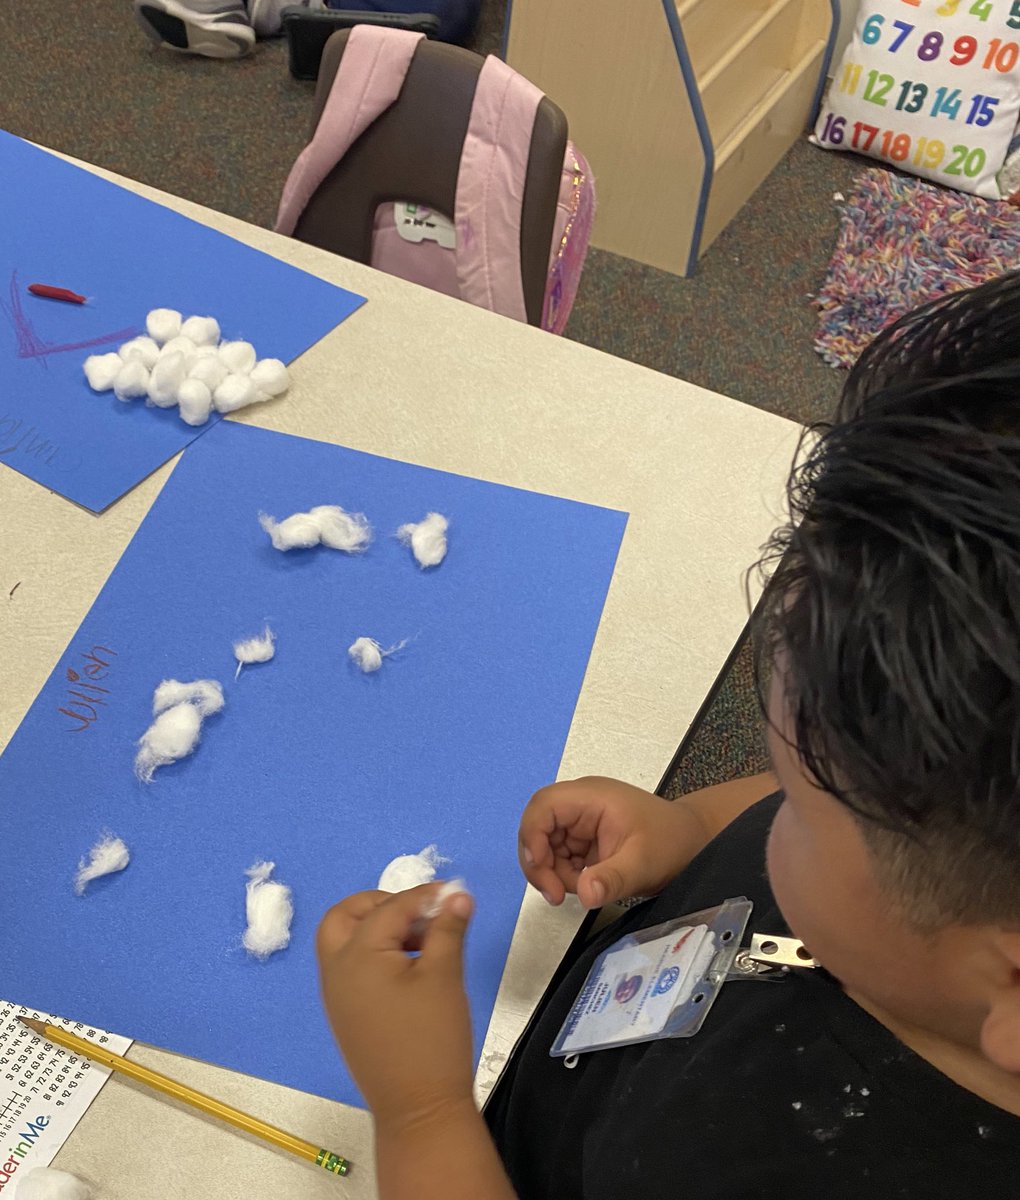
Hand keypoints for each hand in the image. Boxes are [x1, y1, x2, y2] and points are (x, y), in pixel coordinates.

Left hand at [317, 885, 475, 1129]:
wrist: (418, 1110)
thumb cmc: (431, 1039)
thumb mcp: (445, 974)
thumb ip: (448, 927)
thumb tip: (457, 895)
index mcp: (356, 956)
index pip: (389, 908)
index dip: (424, 897)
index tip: (454, 893)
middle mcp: (335, 972)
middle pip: (345, 917)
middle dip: (380, 904)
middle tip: (419, 913)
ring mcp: (336, 996)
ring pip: (344, 942)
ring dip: (376, 928)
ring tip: (422, 940)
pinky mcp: (346, 1015)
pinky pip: (350, 968)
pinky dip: (373, 954)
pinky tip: (410, 966)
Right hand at [519, 776, 703, 908]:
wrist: (692, 842)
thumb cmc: (672, 842)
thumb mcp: (643, 863)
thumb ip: (611, 878)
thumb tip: (584, 895)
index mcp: (591, 797)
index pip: (543, 806)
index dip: (533, 836)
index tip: (542, 869)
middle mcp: (580, 805)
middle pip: (538, 827)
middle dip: (540, 862)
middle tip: (555, 894)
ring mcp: (581, 821)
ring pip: (546, 845)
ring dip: (554, 873)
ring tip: (583, 889)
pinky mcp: (584, 838)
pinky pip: (560, 856)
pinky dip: (566, 875)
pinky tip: (587, 884)